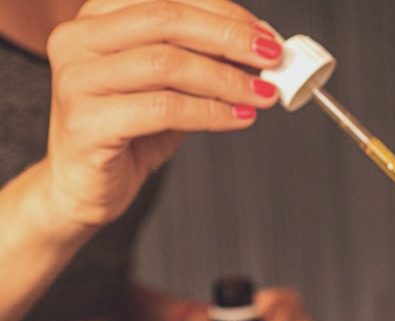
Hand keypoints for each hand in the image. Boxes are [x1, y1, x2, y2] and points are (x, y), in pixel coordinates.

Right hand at [43, 0, 281, 225]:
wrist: (88, 184)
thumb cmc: (130, 130)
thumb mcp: (171, 85)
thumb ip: (204, 60)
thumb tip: (260, 50)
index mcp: (99, 17)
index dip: (223, 13)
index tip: (265, 36)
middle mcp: (79, 39)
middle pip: (165, 20)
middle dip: (229, 38)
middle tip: (273, 59)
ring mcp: (76, 80)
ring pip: (166, 64)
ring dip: (226, 79)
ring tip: (262, 95)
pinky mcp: (86, 122)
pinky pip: (163, 109)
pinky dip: (211, 113)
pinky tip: (239, 118)